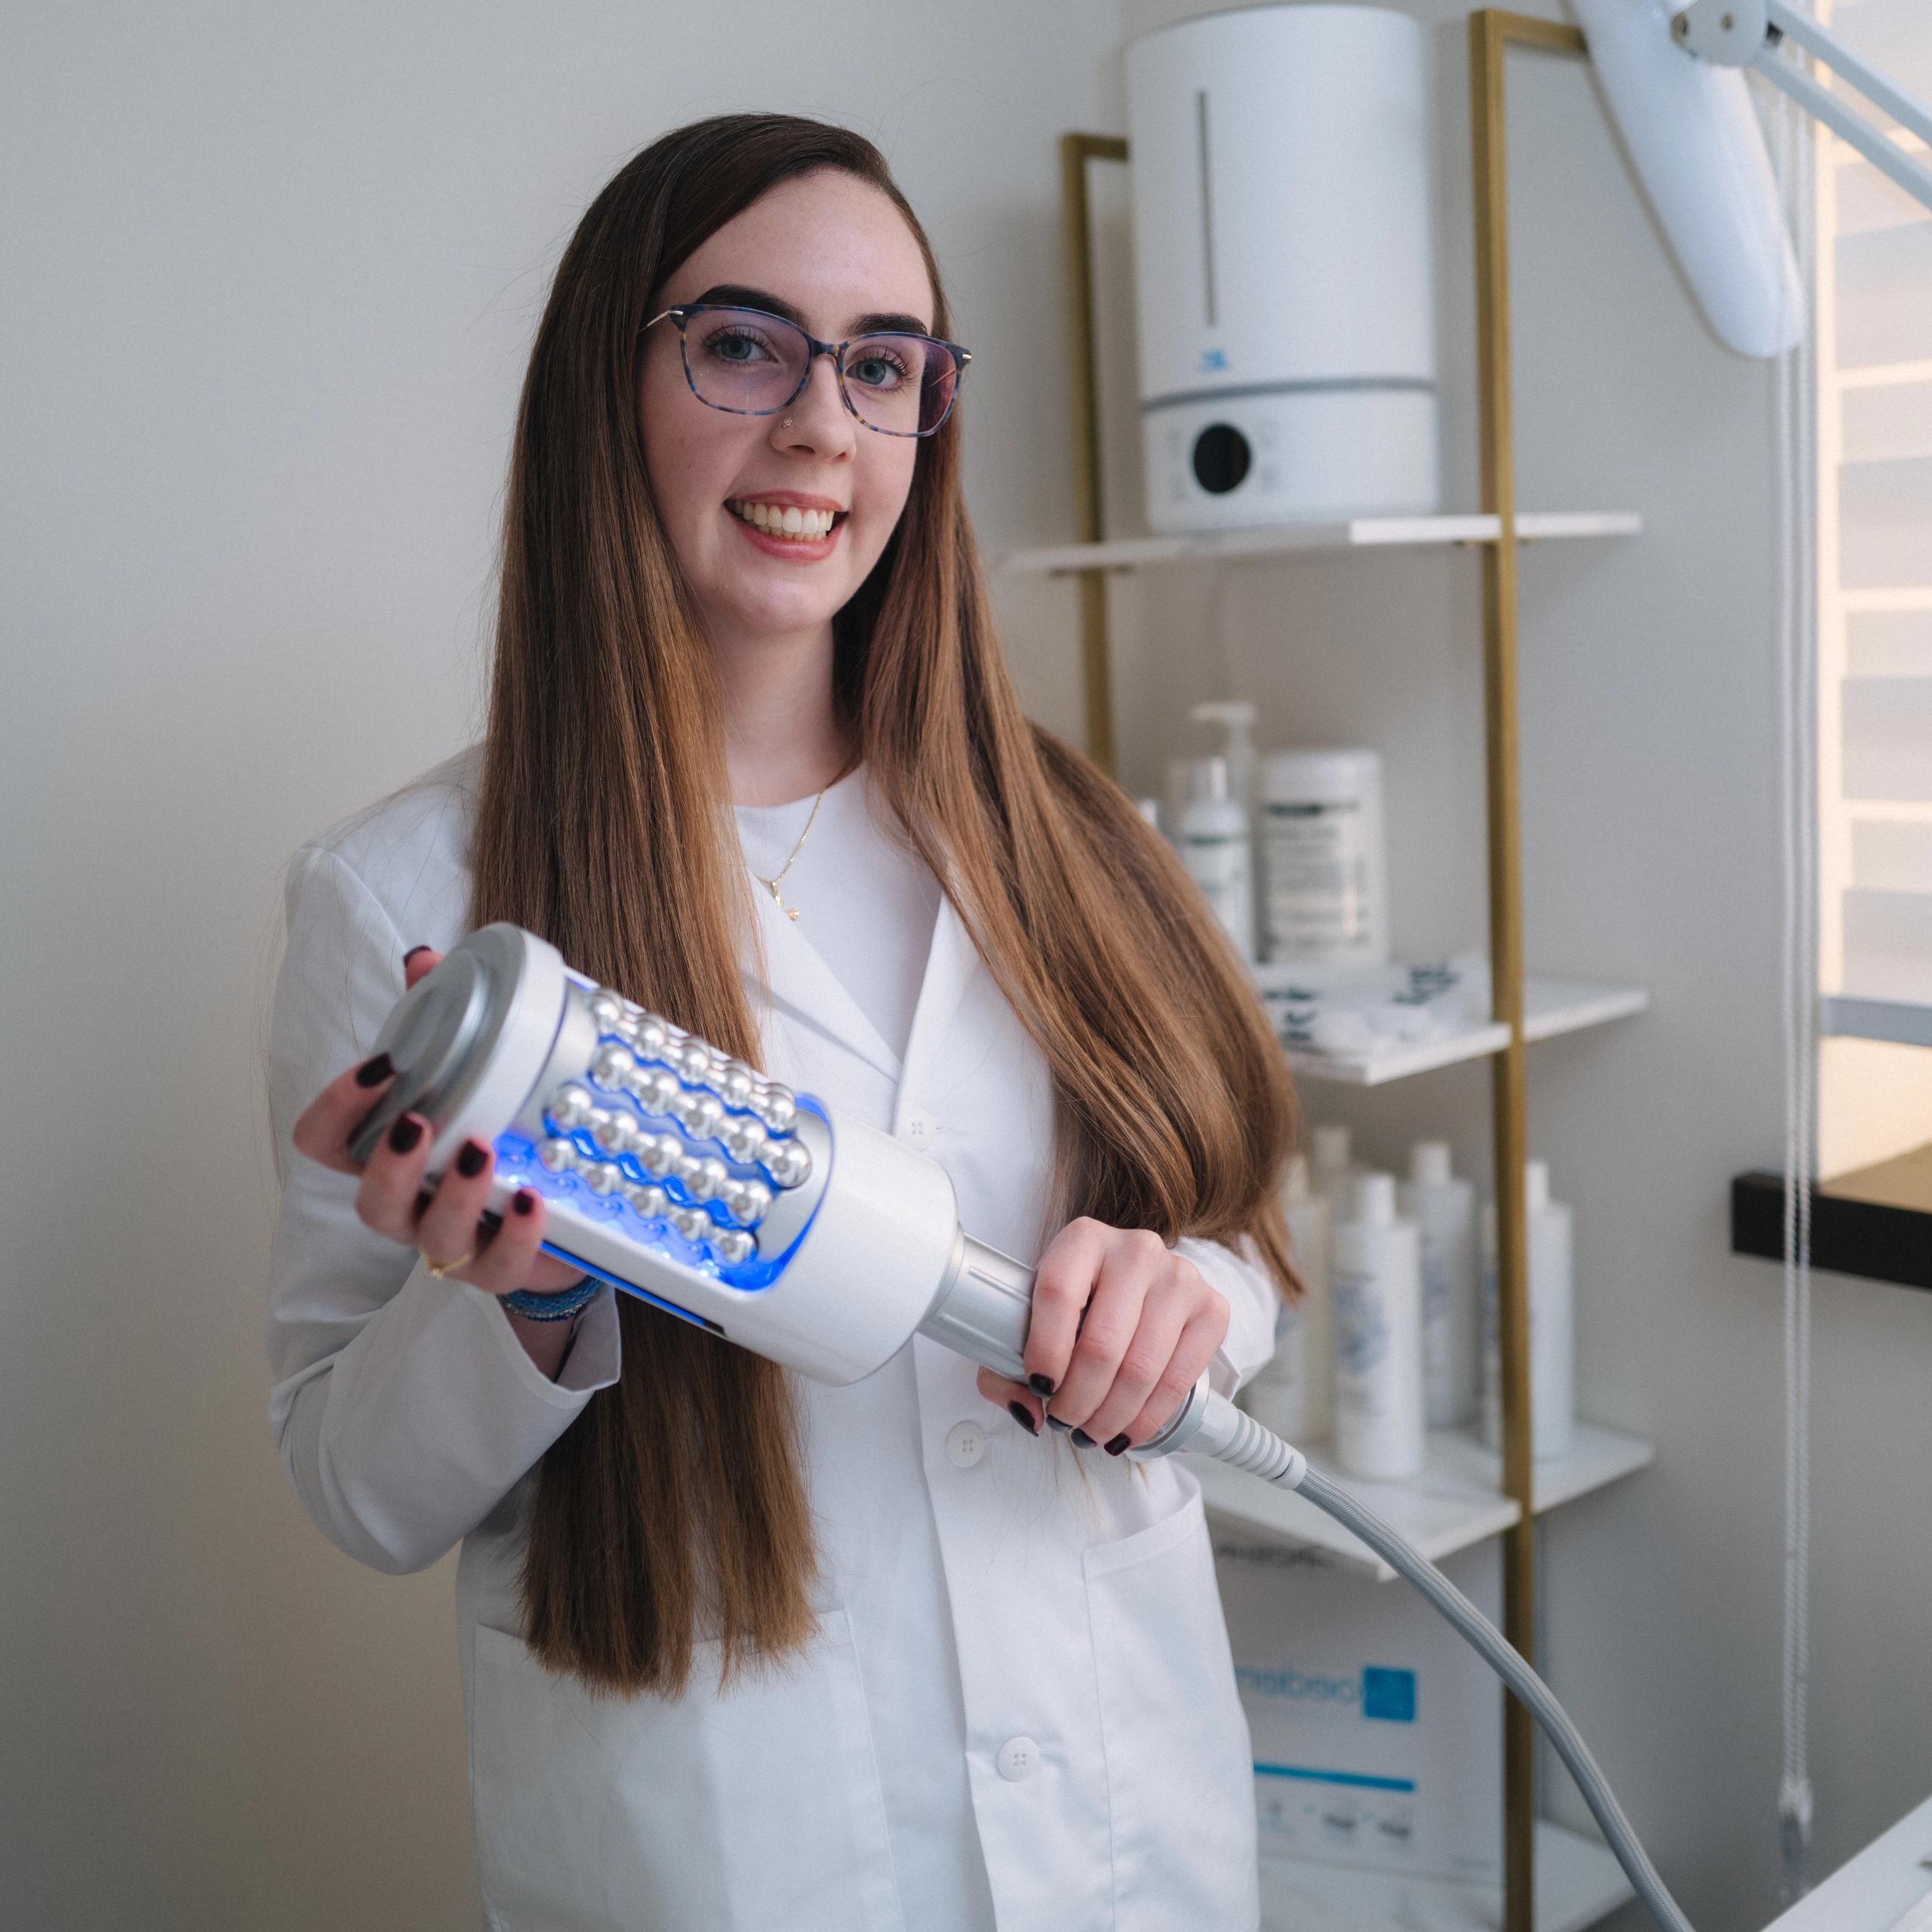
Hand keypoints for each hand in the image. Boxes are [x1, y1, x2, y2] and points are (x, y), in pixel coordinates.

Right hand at [290, 946, 586, 1303]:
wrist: (565, 1201)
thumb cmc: (499, 1127)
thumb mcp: (474, 1067)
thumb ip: (443, 1014)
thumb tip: (424, 958)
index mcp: (389, 1154)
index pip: (326, 1141)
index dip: (335, 1109)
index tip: (379, 1067)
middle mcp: (410, 1202)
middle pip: (369, 1202)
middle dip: (388, 1165)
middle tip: (420, 1123)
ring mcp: (453, 1241)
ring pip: (430, 1237)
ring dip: (453, 1195)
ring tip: (484, 1148)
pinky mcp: (502, 1266)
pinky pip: (499, 1264)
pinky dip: (514, 1234)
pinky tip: (533, 1198)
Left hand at [977, 1216, 1228, 1455]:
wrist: (1140, 1285)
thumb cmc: (1077, 1304)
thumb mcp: (1033, 1315)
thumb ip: (1006, 1364)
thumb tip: (1030, 1413)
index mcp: (1084, 1239)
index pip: (1058, 1292)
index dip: (1045, 1348)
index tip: (1038, 1388)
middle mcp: (1136, 1250)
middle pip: (1102, 1342)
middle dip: (1078, 1399)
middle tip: (1064, 1421)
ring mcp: (1179, 1277)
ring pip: (1141, 1368)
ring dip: (1111, 1415)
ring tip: (1090, 1433)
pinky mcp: (1211, 1308)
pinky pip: (1180, 1379)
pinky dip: (1148, 1417)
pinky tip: (1127, 1431)